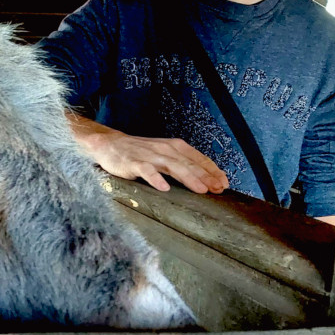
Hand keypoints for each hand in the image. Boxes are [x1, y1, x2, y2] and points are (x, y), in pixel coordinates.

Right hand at [67, 112, 228, 194]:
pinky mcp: (135, 163)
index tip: (224, 183)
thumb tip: (203, 180)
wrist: (110, 144)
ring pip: (173, 166)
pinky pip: (147, 171)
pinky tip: (164, 188)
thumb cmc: (139, 153)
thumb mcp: (164, 154)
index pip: (198, 158)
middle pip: (189, 164)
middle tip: (219, 189)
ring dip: (189, 178)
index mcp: (175, 147)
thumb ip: (181, 164)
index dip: (213, 171)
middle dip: (206, 176)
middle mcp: (165, 149)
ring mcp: (150, 156)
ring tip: (201, 189)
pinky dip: (156, 179)